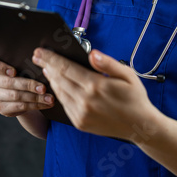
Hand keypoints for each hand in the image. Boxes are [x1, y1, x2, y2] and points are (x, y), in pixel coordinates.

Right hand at [0, 55, 54, 116]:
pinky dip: (35, 105)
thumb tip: (42, 55)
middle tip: (43, 88)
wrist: (21, 94)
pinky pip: (20, 106)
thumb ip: (24, 61)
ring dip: (35, 97)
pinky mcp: (1, 107)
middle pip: (8, 82)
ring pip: (16, 96)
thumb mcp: (22, 65)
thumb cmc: (23, 73)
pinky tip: (46, 103)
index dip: (0, 67)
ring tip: (49, 98)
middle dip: (28, 85)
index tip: (14, 72)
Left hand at [32, 48, 156, 140]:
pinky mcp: (80, 123)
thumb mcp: (127, 75)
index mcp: (96, 86)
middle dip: (47, 66)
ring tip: (47, 69)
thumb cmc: (135, 97)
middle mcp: (85, 101)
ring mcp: (81, 114)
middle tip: (38, 56)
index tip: (40, 51)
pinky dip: (58, 92)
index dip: (51, 58)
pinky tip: (58, 85)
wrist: (139, 125)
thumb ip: (108, 63)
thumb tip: (92, 54)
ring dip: (51, 79)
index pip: (66, 68)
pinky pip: (64, 104)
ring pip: (59, 92)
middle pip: (59, 79)